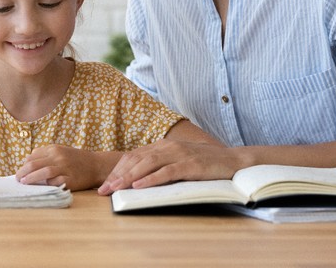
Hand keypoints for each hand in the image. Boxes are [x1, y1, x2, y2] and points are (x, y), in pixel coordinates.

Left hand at [15, 145, 120, 191]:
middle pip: (33, 164)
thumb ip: (45, 154)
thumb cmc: (76, 160)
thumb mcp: (60, 151)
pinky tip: (41, 188)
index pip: (32, 157)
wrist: (96, 165)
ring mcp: (65, 168)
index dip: (23, 165)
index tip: (20, 172)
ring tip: (24, 183)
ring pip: (42, 172)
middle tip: (17, 179)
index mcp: (54, 149)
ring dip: (30, 179)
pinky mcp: (70, 180)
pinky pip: (54, 183)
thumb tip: (27, 162)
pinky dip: (46, 185)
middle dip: (22, 172)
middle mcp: (58, 157)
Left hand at [97, 140, 237, 194]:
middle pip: (136, 159)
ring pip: (147, 164)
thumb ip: (161, 164)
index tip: (105, 184)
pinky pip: (166, 172)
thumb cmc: (204, 163)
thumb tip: (139, 177)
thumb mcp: (178, 160)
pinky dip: (151, 179)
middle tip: (103, 190)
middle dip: (118, 175)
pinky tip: (139, 186)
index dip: (118, 170)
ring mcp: (178, 154)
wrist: (232, 160)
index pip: (134, 156)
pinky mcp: (190, 165)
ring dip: (129, 178)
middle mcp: (168, 146)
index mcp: (163, 145)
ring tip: (115, 189)